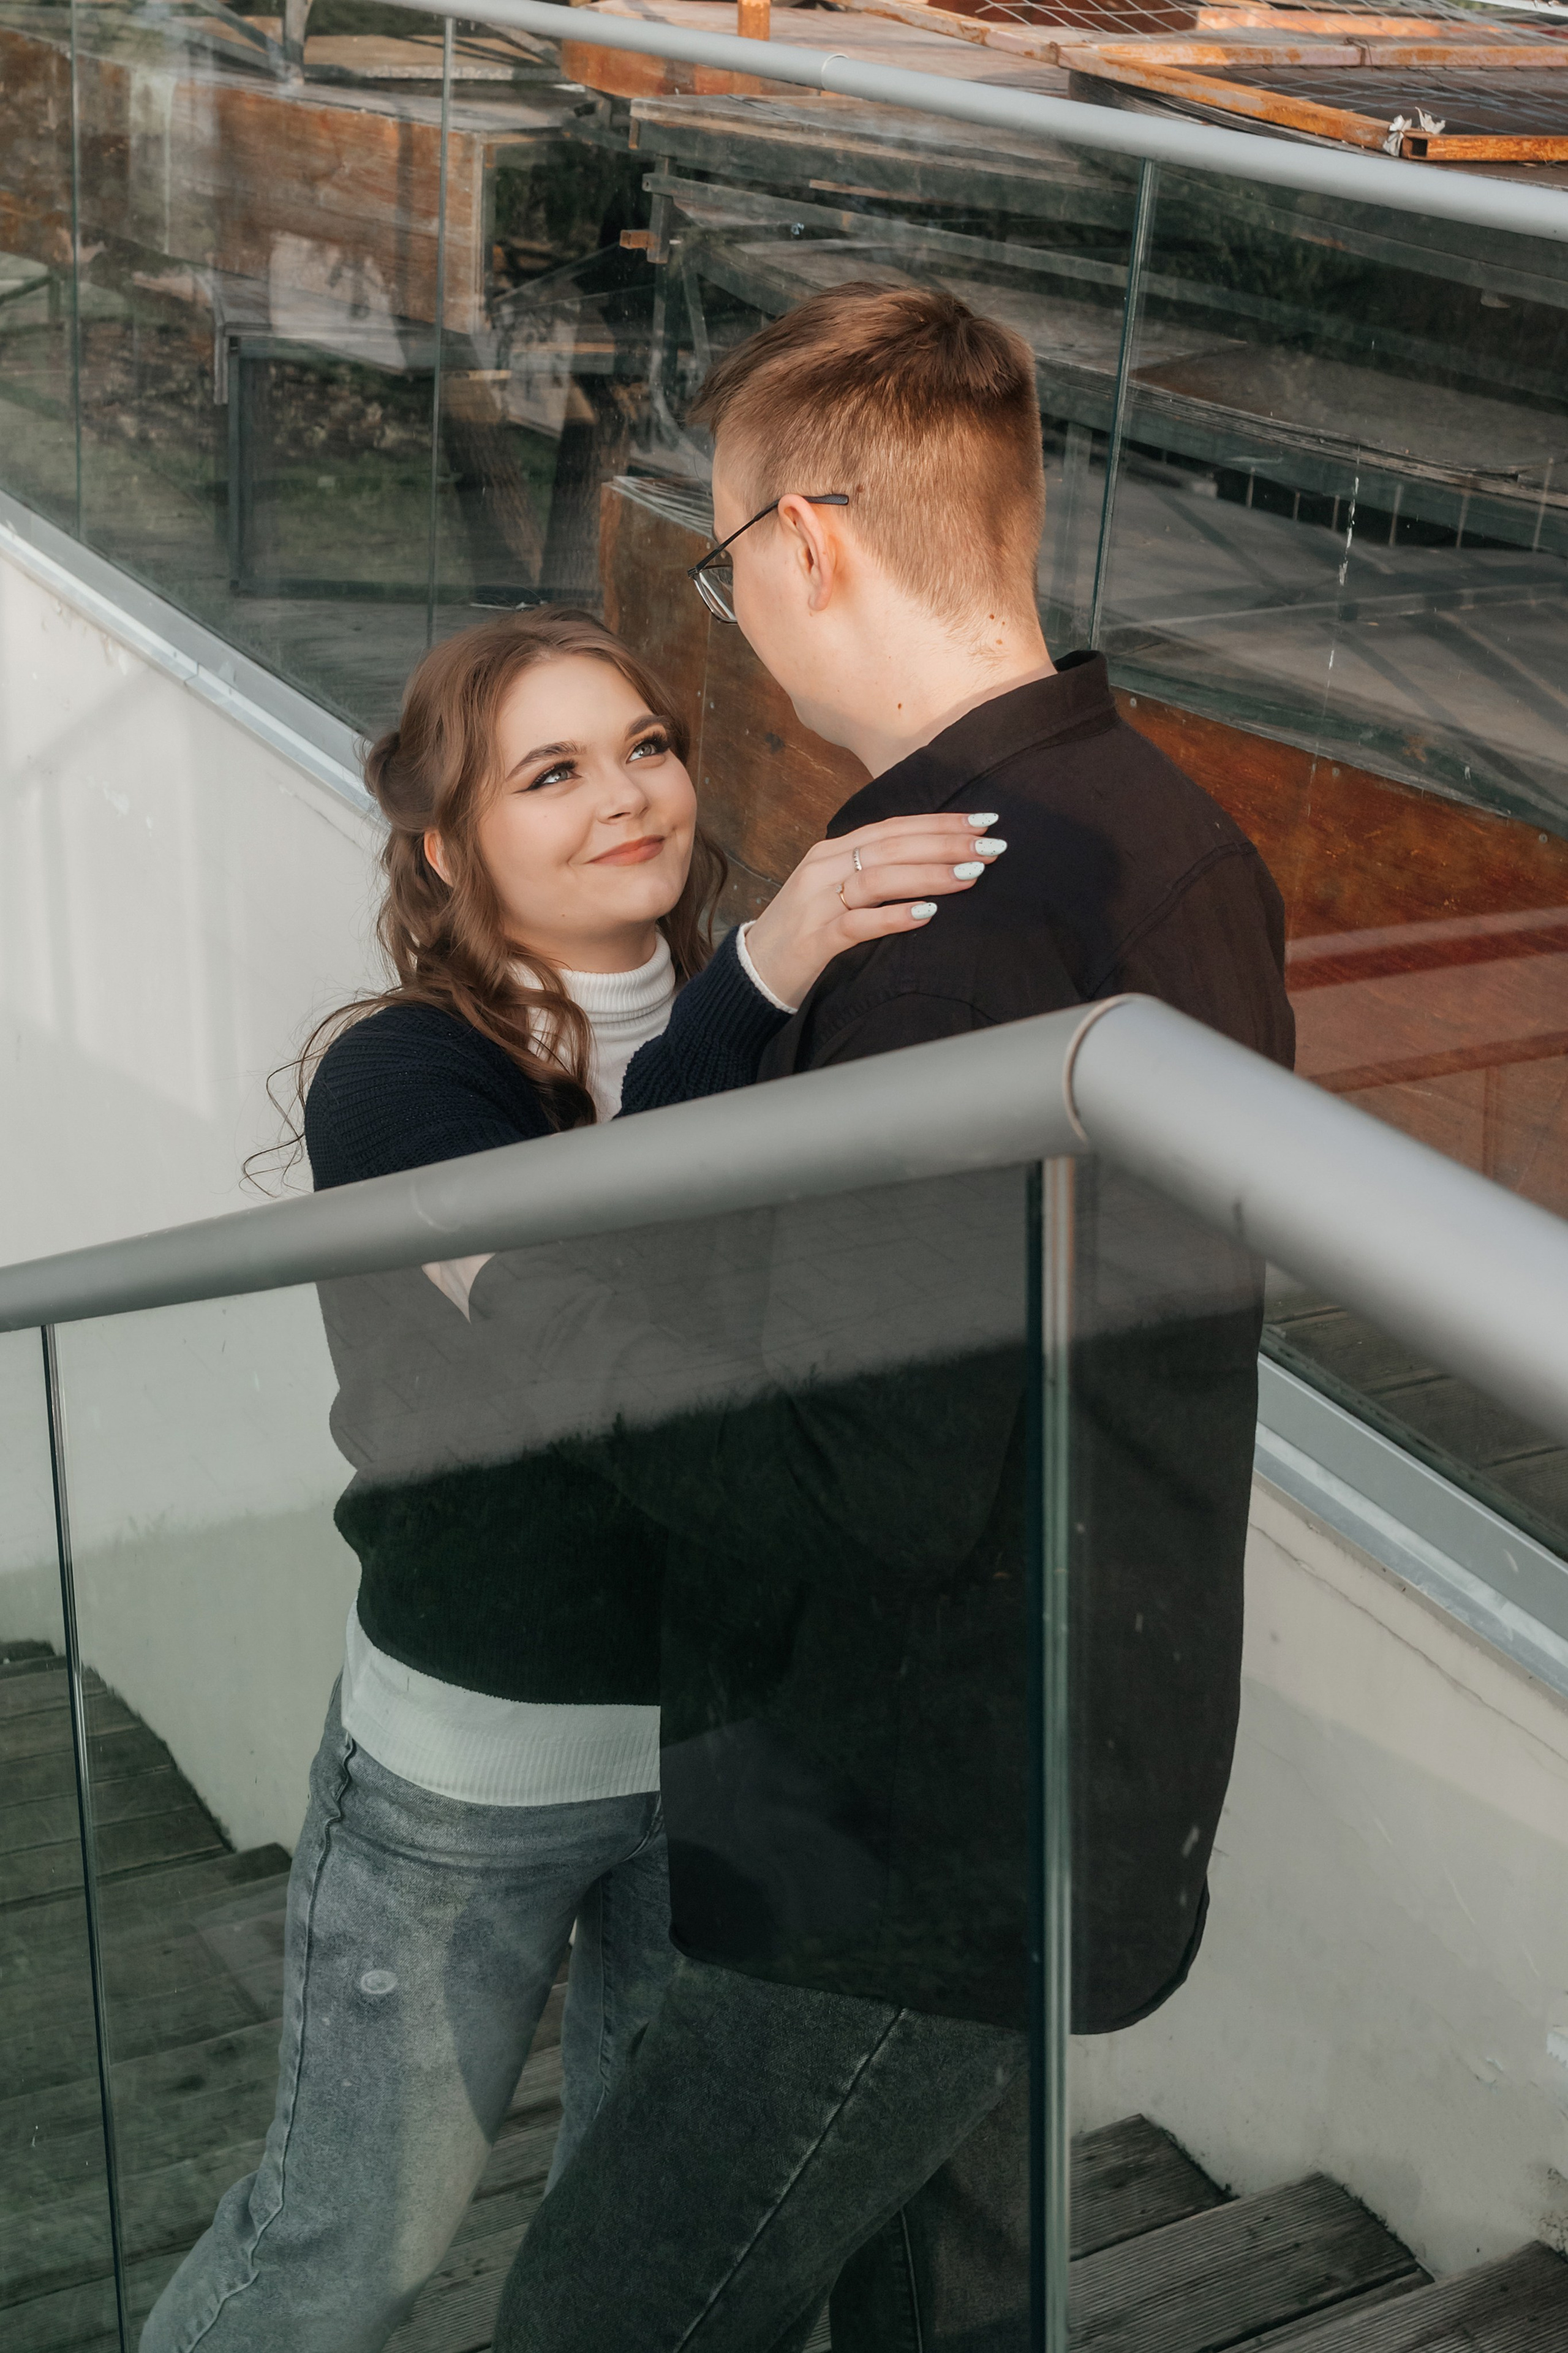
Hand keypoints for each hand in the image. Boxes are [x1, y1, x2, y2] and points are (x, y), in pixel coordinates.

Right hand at [743, 811, 1006, 1010]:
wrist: (753, 972)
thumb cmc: (804, 933)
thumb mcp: (835, 892)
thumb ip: (873, 873)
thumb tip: (932, 863)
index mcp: (832, 852)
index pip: (893, 828)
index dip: (939, 822)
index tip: (983, 820)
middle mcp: (823, 868)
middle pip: (891, 846)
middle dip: (945, 843)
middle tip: (991, 846)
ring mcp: (816, 903)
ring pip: (878, 878)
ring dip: (929, 875)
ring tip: (971, 875)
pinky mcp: (813, 939)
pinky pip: (857, 923)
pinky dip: (894, 916)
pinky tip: (927, 914)